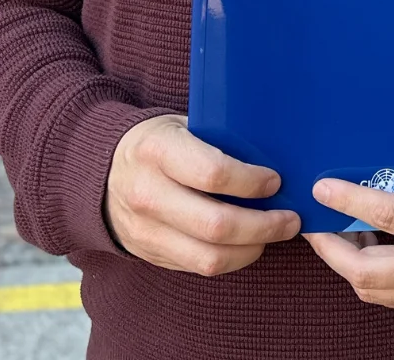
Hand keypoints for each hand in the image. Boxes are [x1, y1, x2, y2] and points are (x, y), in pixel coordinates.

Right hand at [105, 114, 299, 274]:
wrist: (102, 171)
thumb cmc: (159, 142)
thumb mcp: (182, 125)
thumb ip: (219, 139)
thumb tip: (277, 154)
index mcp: (158, 151)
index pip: (214, 174)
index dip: (252, 182)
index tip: (276, 181)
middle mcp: (147, 194)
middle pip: (216, 225)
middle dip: (264, 225)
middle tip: (290, 218)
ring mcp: (145, 230)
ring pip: (210, 257)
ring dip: (253, 249)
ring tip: (275, 233)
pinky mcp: (149, 254)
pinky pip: (198, 267)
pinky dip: (232, 259)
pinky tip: (249, 243)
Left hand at [305, 56, 393, 316]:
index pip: (391, 216)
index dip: (351, 202)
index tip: (321, 189)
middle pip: (367, 272)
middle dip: (331, 249)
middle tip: (315, 223)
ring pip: (374, 291)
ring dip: (349, 265)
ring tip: (339, 234)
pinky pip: (392, 301)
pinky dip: (372, 281)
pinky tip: (369, 253)